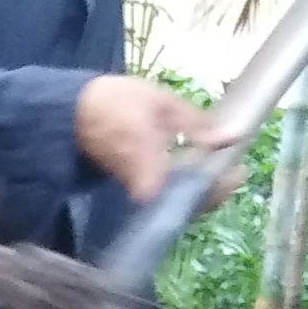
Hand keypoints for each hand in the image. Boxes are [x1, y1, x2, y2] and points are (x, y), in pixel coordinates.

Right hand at [74, 72, 255, 204]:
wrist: (69, 112)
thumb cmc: (114, 102)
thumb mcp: (159, 102)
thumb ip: (195, 123)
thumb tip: (230, 137)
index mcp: (150, 164)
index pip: (188, 195)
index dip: (218, 189)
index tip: (238, 171)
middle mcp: (143, 185)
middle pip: (187, 206)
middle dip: (215, 192)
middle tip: (235, 172)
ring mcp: (138, 189)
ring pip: (177, 202)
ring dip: (202, 189)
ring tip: (222, 168)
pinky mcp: (134, 186)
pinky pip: (166, 195)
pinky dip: (186, 186)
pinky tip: (198, 168)